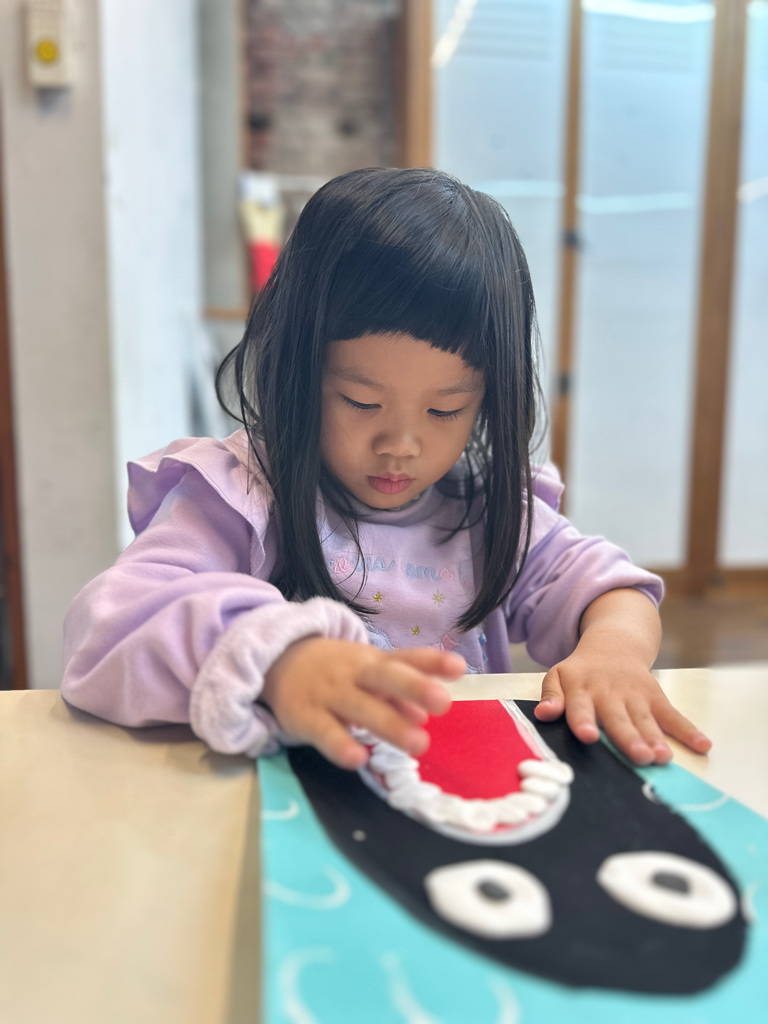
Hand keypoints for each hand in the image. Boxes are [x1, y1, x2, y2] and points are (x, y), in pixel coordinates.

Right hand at [261, 637, 463, 769]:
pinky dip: (340, 745)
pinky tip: (358, 759)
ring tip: (419, 744)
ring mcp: (330, 694)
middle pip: (386, 677)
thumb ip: (398, 695)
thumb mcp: (367, 673)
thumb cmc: (336, 672)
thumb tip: (424, 717)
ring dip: (390, 724)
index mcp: (373, 661)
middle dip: (414, 687)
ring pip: (361, 707)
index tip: (460, 669)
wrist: (278, 661)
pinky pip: (325, 732)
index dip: (432, 663)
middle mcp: (355, 673)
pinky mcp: (306, 717)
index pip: (406, 658)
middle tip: (443, 702)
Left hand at [534, 648, 711, 764]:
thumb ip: (551, 695)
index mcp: (582, 689)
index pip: (581, 707)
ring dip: (655, 738)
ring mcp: (635, 696)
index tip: (587, 736)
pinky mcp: (656, 697)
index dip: (583, 721)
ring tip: (663, 758)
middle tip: (639, 757)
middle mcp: (610, 694)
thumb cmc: (581, 672)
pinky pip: (673, 715)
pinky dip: (689, 731)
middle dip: (628, 738)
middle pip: (619, 719)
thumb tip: (543, 713)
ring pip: (646, 719)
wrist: (613, 646)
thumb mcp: (558, 676)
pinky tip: (703, 746)